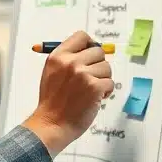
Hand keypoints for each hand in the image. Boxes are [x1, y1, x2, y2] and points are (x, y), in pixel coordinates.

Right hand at [23, 31, 113, 155]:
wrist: (52, 124)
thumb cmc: (53, 102)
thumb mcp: (51, 73)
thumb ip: (68, 58)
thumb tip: (91, 47)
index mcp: (58, 56)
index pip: (82, 36)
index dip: (90, 44)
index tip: (90, 56)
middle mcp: (70, 62)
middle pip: (98, 51)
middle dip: (98, 65)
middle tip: (90, 79)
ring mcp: (83, 75)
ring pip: (107, 68)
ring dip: (102, 80)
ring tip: (90, 91)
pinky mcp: (94, 88)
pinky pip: (110, 83)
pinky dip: (106, 92)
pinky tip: (95, 98)